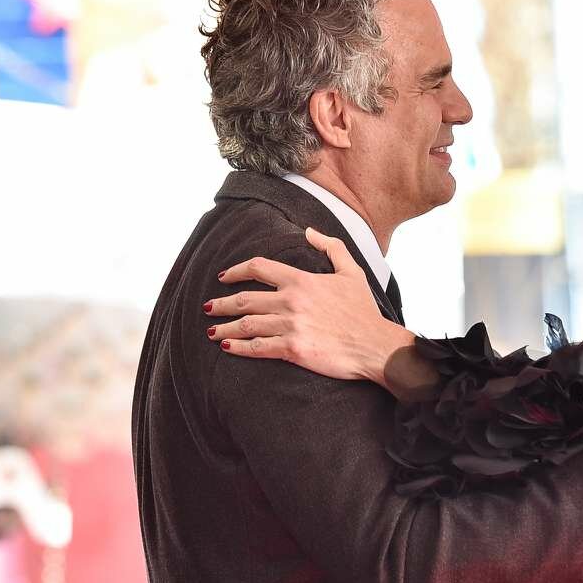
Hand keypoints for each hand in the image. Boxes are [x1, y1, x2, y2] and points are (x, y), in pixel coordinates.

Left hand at [206, 228, 411, 385]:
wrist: (374, 345)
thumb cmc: (364, 311)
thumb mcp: (352, 272)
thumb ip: (331, 247)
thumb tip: (310, 232)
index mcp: (301, 280)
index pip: (258, 268)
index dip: (236, 271)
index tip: (224, 277)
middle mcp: (290, 301)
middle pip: (243, 298)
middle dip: (221, 303)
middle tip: (208, 307)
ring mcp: (289, 326)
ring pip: (245, 324)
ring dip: (224, 328)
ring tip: (212, 330)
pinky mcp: (292, 350)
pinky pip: (257, 347)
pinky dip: (238, 348)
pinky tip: (227, 348)